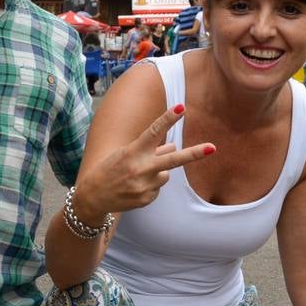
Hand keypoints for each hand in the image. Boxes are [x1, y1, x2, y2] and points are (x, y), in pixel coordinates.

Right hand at [71, 105, 214, 221]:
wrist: (93, 197)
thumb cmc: (110, 169)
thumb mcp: (126, 154)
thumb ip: (151, 149)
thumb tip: (173, 146)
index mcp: (132, 152)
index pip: (153, 131)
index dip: (168, 119)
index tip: (182, 107)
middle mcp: (140, 168)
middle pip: (172, 159)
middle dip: (194, 154)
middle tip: (213, 148)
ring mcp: (144, 186)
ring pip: (165, 174)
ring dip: (157, 173)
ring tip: (136, 177)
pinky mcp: (147, 199)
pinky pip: (158, 188)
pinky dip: (150, 186)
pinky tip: (134, 188)